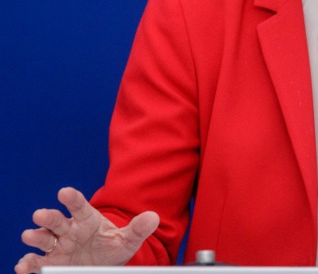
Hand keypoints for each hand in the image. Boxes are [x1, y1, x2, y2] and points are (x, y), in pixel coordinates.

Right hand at [15, 187, 158, 273]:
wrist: (102, 265)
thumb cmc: (111, 248)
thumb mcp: (127, 240)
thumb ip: (138, 229)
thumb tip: (154, 217)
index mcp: (87, 220)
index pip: (79, 206)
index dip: (72, 198)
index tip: (64, 192)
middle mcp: (69, 230)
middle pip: (56, 220)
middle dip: (48, 217)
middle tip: (40, 215)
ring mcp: (58, 246)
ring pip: (43, 238)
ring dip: (35, 236)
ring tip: (29, 235)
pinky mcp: (50, 263)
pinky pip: (37, 262)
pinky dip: (28, 263)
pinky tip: (23, 266)